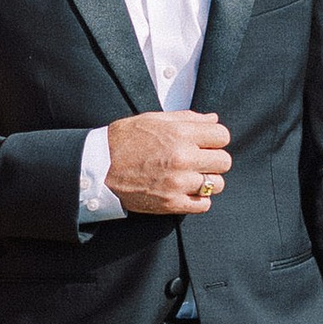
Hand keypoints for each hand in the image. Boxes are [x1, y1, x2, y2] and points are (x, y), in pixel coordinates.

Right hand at [105, 111, 231, 215]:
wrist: (98, 167)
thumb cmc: (124, 140)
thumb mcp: (154, 119)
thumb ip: (187, 118)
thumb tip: (213, 120)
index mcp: (180, 134)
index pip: (222, 135)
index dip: (215, 139)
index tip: (206, 143)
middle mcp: (182, 157)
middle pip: (224, 161)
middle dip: (214, 159)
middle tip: (200, 161)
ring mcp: (178, 182)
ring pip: (217, 184)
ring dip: (208, 181)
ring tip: (192, 177)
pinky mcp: (171, 203)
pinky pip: (204, 204)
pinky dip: (199, 199)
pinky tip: (187, 191)